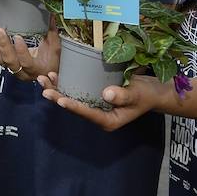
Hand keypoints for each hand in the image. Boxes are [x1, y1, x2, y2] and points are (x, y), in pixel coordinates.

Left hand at [0, 18, 58, 81]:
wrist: (43, 69)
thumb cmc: (50, 60)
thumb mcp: (54, 47)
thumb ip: (51, 31)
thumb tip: (50, 15)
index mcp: (36, 69)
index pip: (27, 62)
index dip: (21, 51)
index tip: (18, 37)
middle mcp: (22, 72)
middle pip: (9, 60)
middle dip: (3, 44)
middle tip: (0, 29)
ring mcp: (12, 68)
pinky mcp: (5, 63)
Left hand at [40, 72, 159, 129]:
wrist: (153, 92)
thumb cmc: (147, 94)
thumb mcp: (138, 94)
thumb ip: (123, 95)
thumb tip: (106, 94)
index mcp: (108, 120)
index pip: (88, 114)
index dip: (74, 107)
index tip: (60, 100)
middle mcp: (98, 115)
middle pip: (75, 107)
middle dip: (58, 97)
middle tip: (44, 88)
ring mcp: (95, 106)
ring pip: (72, 99)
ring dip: (57, 89)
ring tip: (43, 79)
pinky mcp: (94, 96)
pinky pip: (77, 92)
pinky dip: (66, 84)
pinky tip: (56, 75)